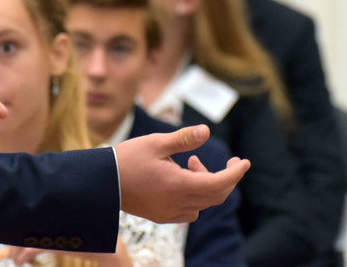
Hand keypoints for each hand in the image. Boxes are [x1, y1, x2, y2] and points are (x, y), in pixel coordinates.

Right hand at [113, 124, 249, 223]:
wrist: (100, 184)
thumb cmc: (126, 159)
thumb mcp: (156, 143)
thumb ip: (183, 139)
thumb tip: (207, 131)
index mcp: (178, 184)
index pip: (219, 183)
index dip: (236, 173)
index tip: (245, 162)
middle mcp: (176, 203)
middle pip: (215, 196)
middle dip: (227, 178)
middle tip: (230, 162)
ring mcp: (168, 212)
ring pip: (203, 204)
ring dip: (207, 184)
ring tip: (192, 163)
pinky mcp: (160, 216)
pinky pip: (189, 211)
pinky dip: (195, 195)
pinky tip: (182, 179)